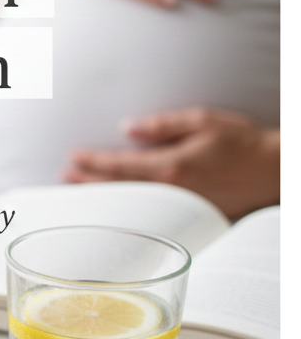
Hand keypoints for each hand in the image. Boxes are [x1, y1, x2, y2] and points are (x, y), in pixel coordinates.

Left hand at [63, 108, 279, 219]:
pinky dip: (126, 210)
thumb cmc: (242, 142)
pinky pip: (147, 214)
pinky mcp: (186, 217)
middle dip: (89, 183)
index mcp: (170, 167)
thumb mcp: (203, 121)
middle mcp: (169, 192)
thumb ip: (162, 125)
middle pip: (117, 188)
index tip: (72, 158)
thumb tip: (127, 127)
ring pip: (129, 204)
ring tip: (79, 193)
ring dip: (103, 197)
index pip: (119, 165)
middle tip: (65, 178)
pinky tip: (115, 208)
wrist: (274, 171)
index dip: (92, 162)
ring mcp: (176, 208)